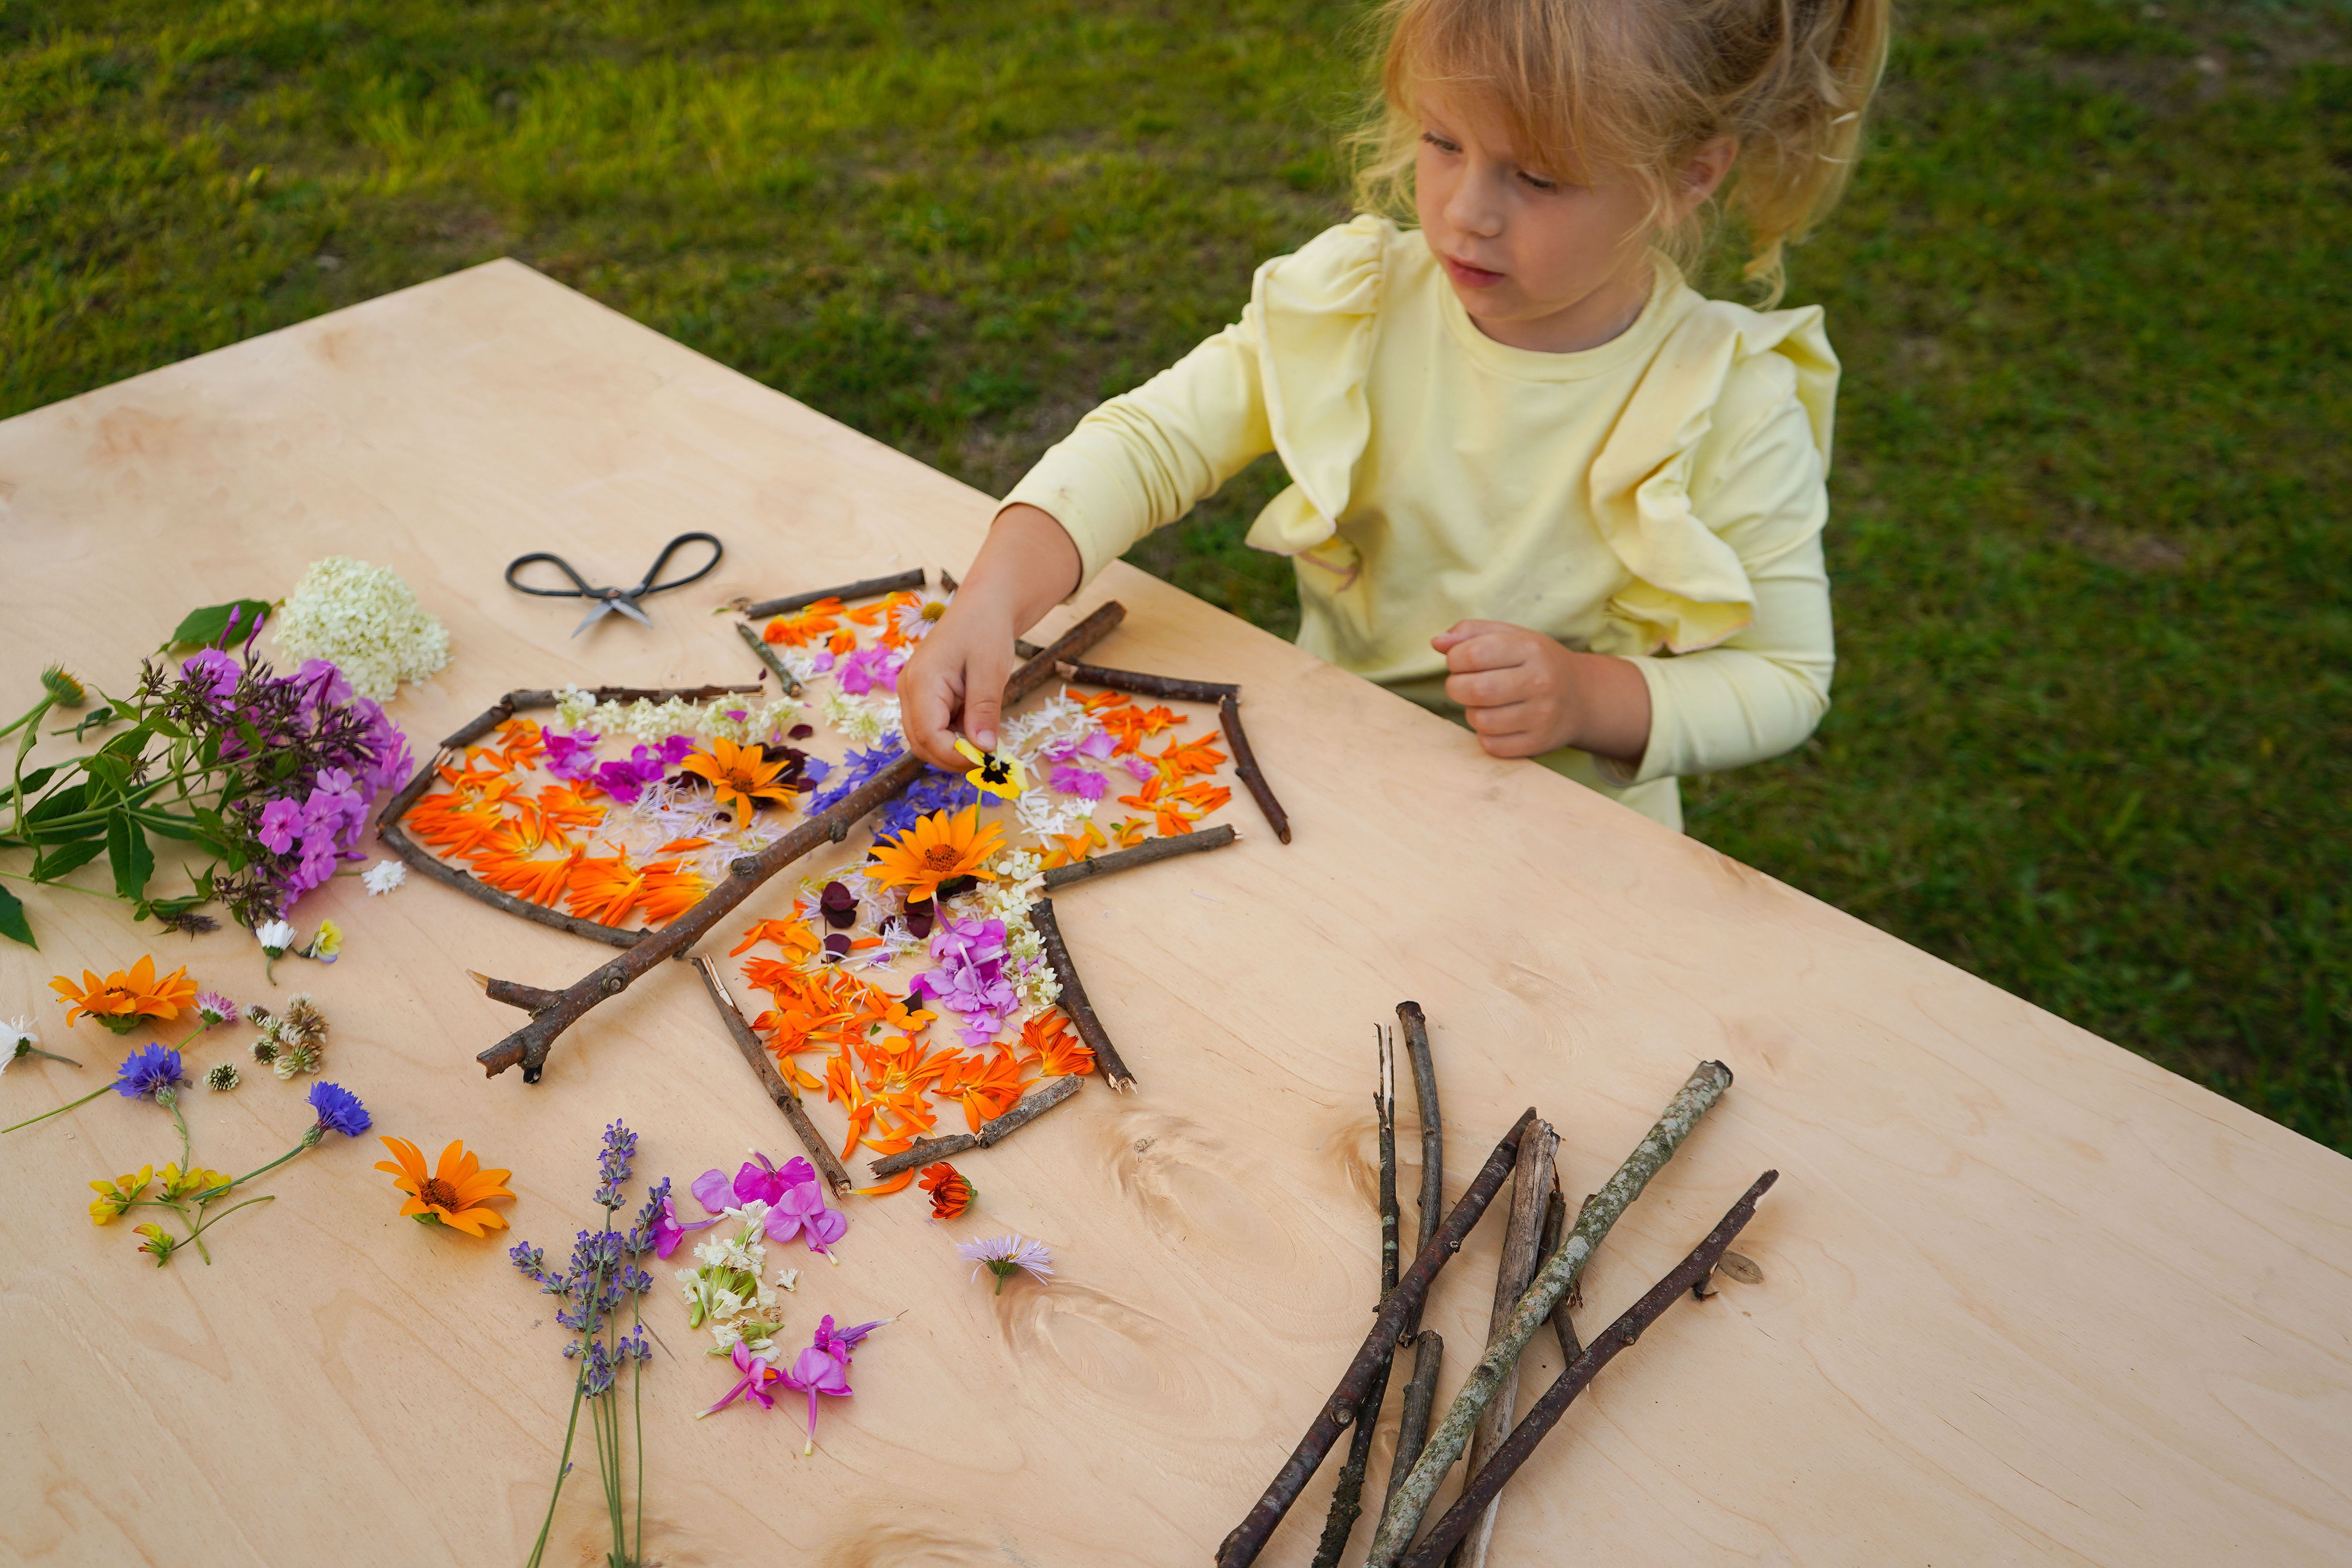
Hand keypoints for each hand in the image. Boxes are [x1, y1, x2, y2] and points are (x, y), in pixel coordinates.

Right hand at [899, 503, 1082, 768]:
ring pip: (925, 739)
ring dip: (954, 749)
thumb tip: (984, 751)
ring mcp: (912, 693)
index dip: (955, 756)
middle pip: (921, 743)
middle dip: (953, 758)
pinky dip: (954, 736)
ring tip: (985, 741)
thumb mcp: (990, 671)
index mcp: (921, 681)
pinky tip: (977, 726)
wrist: (982, 605)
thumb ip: (984, 711)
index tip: (986, 762)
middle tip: (989, 760)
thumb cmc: (986, 630)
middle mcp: (908, 689)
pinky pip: (933, 727)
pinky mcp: (922, 696)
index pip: (928, 735)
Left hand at [1430, 620, 1651, 764]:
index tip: (1460, 662)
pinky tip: (1498, 721)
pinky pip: (1491, 745)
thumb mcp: (1510, 636)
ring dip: (1471, 712)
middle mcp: (1541, 682)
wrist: (1582, 698)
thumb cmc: (1535, 662)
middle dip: (1456, 687)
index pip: (1472, 654)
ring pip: (1480, 720)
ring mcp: (1542, 716)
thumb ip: (1471, 632)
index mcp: (1531, 648)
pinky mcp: (1539, 743)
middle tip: (1464, 684)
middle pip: (1474, 689)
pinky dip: (1486, 734)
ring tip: (1484, 703)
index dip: (1454, 659)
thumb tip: (1437, 643)